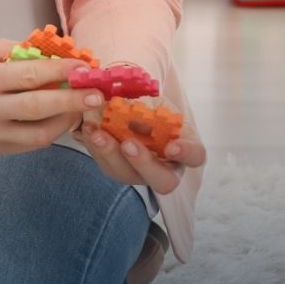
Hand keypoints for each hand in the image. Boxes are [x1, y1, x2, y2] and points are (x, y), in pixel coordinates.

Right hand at [0, 39, 96, 153]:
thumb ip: (24, 55)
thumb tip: (66, 61)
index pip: (29, 76)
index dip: (61, 72)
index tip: (85, 66)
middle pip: (37, 109)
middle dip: (72, 102)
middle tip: (97, 95)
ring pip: (37, 135)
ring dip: (65, 121)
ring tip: (81, 107)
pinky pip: (30, 144)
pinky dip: (50, 131)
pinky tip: (61, 118)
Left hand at [79, 117, 203, 194]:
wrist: (134, 111)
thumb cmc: (154, 107)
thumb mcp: (157, 102)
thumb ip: (151, 107)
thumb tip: (131, 106)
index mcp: (185, 148)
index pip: (195, 156)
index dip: (186, 153)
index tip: (172, 146)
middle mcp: (166, 168)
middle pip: (163, 181)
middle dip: (144, 163)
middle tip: (128, 144)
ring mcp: (140, 173)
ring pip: (128, 175)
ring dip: (111, 154)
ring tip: (98, 133)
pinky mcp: (117, 170)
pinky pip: (106, 165)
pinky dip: (96, 146)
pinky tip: (89, 129)